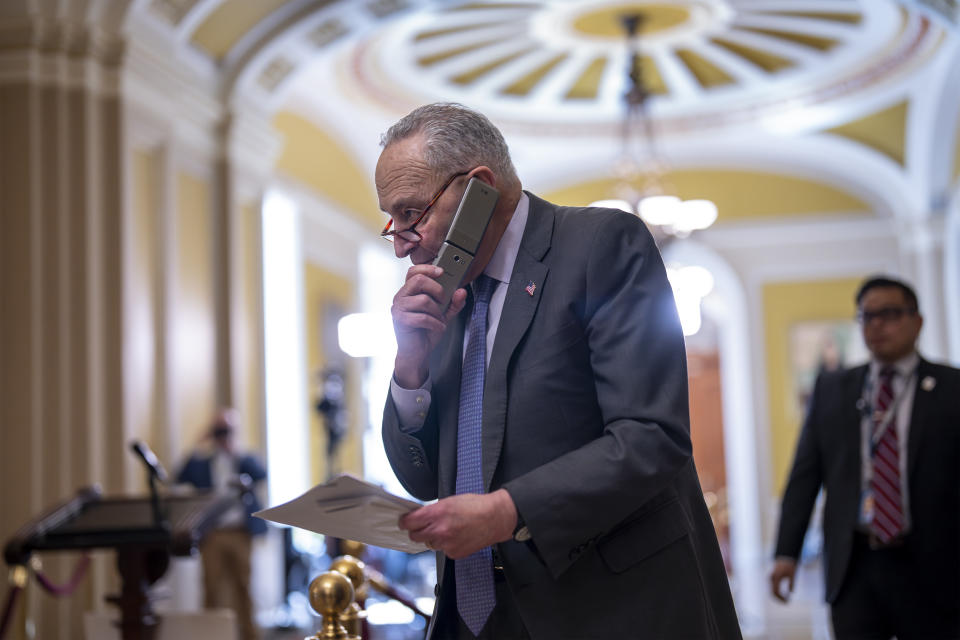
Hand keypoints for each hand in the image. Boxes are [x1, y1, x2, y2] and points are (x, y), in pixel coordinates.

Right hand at [391, 264, 466, 387]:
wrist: (416, 353)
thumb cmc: (426, 331)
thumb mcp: (444, 314)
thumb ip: (453, 303)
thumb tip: (461, 291)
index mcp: (410, 291)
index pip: (414, 271)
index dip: (427, 268)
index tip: (442, 272)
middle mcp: (401, 296)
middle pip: (419, 280)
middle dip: (437, 289)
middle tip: (443, 300)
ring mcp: (398, 308)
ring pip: (423, 300)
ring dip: (437, 311)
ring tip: (438, 319)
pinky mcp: (400, 320)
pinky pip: (422, 317)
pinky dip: (434, 324)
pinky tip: (437, 327)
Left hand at [399, 489, 516, 558]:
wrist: (495, 518)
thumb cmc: (476, 506)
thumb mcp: (449, 501)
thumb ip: (432, 510)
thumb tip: (420, 516)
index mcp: (436, 514)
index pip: (408, 523)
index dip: (404, 522)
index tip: (404, 522)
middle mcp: (439, 531)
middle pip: (414, 536)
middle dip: (417, 530)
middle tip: (424, 526)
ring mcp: (446, 544)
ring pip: (429, 544)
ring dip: (433, 538)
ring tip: (447, 529)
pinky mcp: (454, 553)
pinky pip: (442, 550)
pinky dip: (446, 545)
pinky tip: (456, 536)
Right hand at [770, 557, 796, 602]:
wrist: (785, 557)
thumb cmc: (790, 565)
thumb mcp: (793, 574)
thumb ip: (792, 583)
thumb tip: (791, 592)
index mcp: (776, 577)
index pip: (776, 591)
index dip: (780, 598)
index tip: (787, 602)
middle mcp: (772, 578)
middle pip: (772, 592)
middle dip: (779, 599)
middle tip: (786, 603)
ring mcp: (771, 578)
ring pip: (772, 590)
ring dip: (778, 596)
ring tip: (785, 599)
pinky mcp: (773, 578)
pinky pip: (773, 587)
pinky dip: (777, 592)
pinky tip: (783, 594)